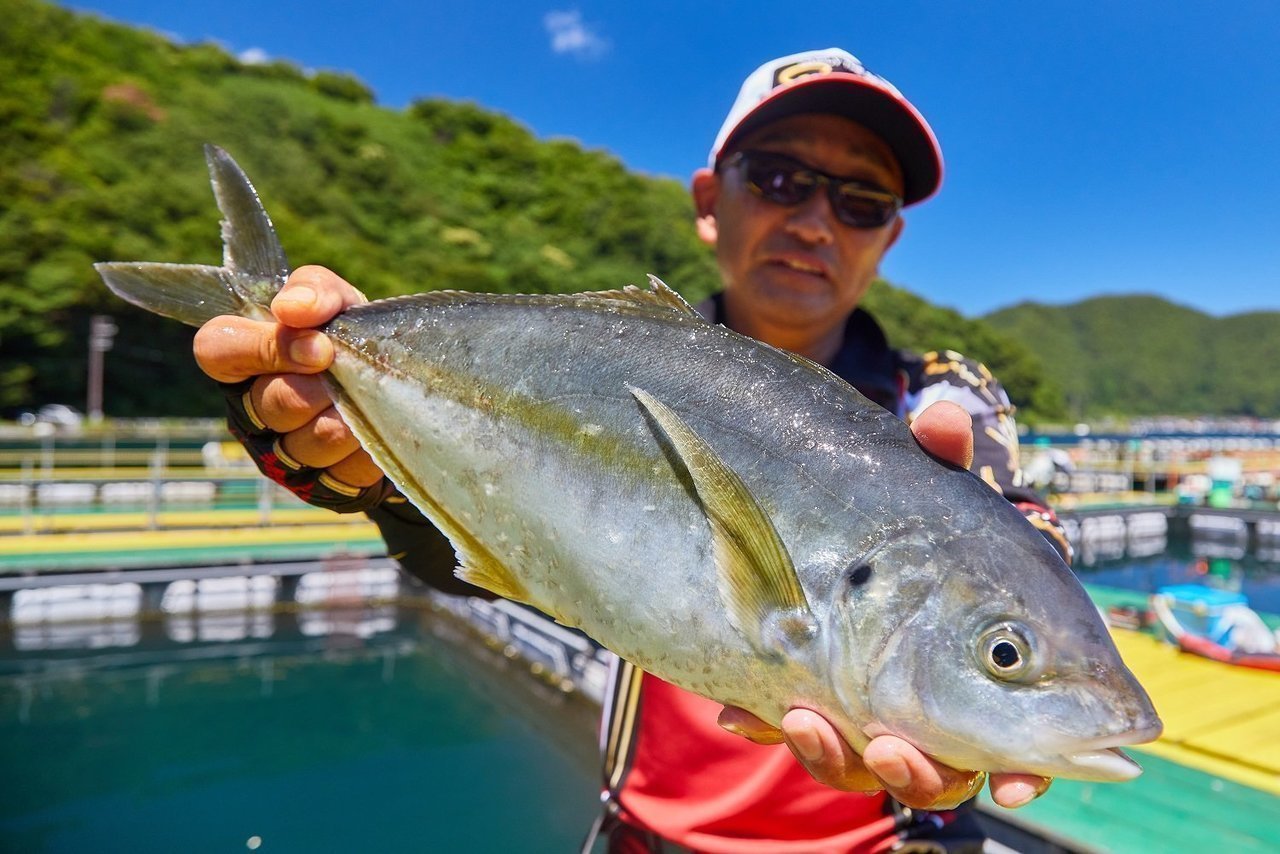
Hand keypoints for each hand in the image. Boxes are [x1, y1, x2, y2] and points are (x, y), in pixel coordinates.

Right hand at [192, 265, 384, 488]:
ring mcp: (280, 454)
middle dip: (321, 387)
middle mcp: (252, 410)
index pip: (217, 349)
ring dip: (347, 417)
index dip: (265, 348)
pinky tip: (376, 430)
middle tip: (351, 374)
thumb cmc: (350, 340)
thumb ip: (314, 290)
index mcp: (242, 357)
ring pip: (308, 442)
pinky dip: (368, 447)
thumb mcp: (337, 304)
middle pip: (273, 402)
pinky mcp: (319, 485)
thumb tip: (292, 308)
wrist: (401, 390)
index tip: (320, 348)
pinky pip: (343, 472)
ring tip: (367, 400)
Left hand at [717, 401, 1051, 809]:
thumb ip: (937, 459)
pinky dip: (769, 724)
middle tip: (890, 746)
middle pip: (946, 767)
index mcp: (987, 658)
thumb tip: (941, 417)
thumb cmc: (898, 507)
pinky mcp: (812, 702)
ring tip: (802, 719)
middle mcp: (936, 699)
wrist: (812, 513)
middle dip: (921, 770)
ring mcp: (871, 708)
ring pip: (866, 765)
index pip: (1031, 737)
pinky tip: (740, 711)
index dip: (1031, 770)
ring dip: (838, 756)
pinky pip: (797, 734)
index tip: (1015, 780)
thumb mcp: (917, 482)